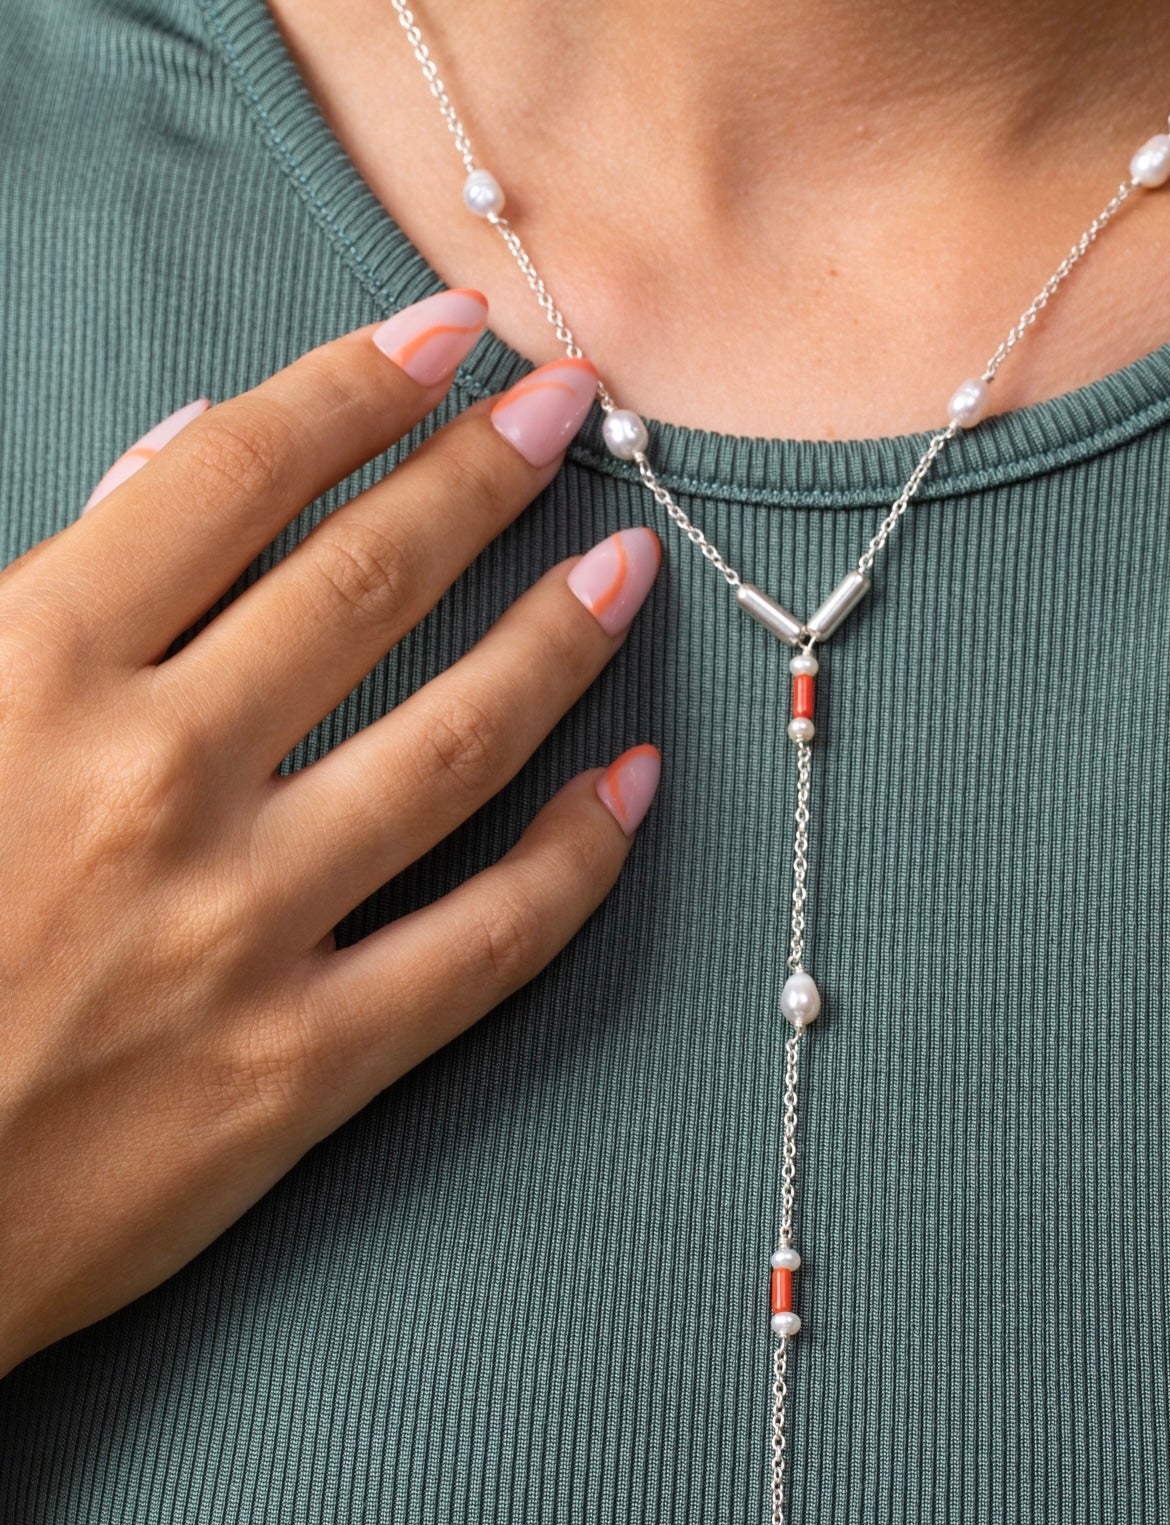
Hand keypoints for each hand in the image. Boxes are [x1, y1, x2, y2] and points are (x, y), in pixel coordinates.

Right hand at [0, 288, 663, 1375]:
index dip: (356, 388)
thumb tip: (181, 452)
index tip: (446, 336)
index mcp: (31, 669)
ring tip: (626, 573)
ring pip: (454, 744)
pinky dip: (575, 858)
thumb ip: (41, 587)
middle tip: (570, 405)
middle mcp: (154, 778)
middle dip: (485, 474)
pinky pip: (483, 944)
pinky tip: (631, 787)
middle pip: (368, 583)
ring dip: (557, 639)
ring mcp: (243, 927)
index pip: (233, 480)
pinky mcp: (301, 1064)